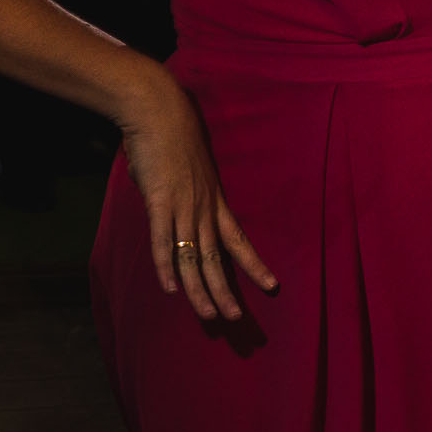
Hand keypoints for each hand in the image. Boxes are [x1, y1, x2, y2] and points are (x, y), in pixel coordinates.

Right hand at [115, 69, 276, 320]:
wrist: (160, 111)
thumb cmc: (172, 138)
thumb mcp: (188, 172)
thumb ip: (183, 196)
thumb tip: (171, 208)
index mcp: (215, 201)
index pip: (239, 240)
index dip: (254, 265)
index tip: (272, 286)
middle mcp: (204, 208)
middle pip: (218, 258)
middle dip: (227, 291)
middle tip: (236, 319)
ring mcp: (183, 207)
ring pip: (194, 258)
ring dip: (201, 290)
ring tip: (209, 316)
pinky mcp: (160, 202)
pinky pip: (165, 242)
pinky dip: (167, 267)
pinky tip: (171, 289)